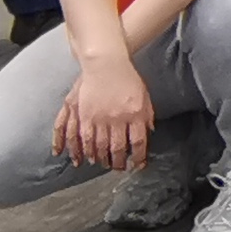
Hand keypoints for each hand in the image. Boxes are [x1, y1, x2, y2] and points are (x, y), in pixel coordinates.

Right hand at [56, 42, 155, 171]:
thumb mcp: (144, 96)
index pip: (138, 142)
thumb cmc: (127, 78)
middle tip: (117, 168)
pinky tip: (83, 156)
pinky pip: (83, 137)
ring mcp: (99, 117)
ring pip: (99, 146)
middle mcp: (117, 118)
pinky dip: (82, 149)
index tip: (137, 166)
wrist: (106, 63)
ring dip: (100, 158)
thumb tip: (149, 132)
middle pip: (117, 148)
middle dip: (117, 162)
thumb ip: (147, 115)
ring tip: (102, 163)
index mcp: (135, 113)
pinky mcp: (84, 114)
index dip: (138, 157)